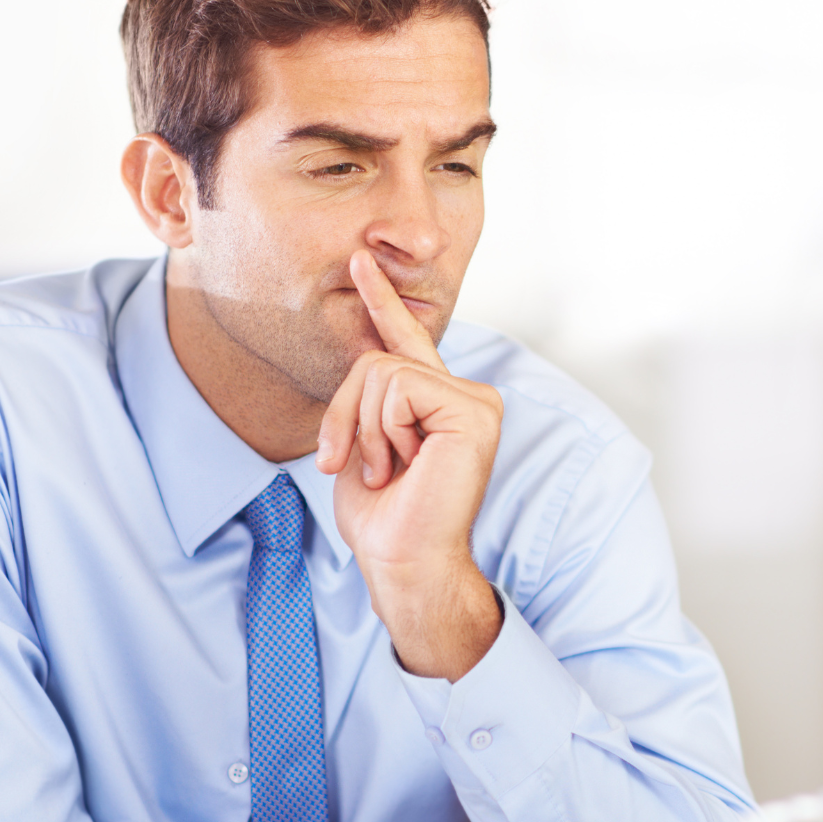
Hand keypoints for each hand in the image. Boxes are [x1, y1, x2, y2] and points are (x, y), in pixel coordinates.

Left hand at [315, 250, 503, 679]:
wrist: (403, 560)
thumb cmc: (383, 518)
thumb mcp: (361, 444)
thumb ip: (368, 398)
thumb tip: (364, 350)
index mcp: (437, 404)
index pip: (405, 341)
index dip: (381, 300)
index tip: (360, 261)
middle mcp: (465, 396)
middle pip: (376, 361)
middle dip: (346, 414)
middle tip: (359, 465)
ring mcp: (476, 402)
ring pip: (382, 373)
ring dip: (365, 430)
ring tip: (387, 470)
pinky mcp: (475, 411)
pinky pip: (399, 388)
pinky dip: (383, 429)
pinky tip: (404, 463)